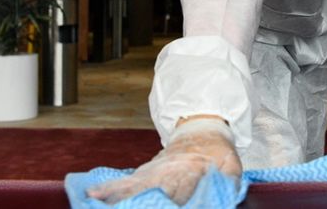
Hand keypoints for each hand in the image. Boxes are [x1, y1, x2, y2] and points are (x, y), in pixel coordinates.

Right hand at [86, 117, 241, 205]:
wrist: (202, 126)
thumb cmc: (218, 150)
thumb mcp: (232, 164)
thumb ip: (229, 183)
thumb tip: (226, 196)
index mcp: (191, 170)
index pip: (179, 192)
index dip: (172, 201)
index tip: (168, 205)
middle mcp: (168, 171)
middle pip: (151, 190)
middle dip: (138, 201)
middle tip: (122, 205)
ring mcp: (155, 170)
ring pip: (135, 185)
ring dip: (119, 195)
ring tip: (97, 200)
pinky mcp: (146, 171)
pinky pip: (128, 180)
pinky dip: (111, 187)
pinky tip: (94, 194)